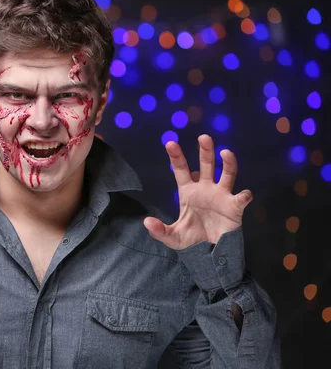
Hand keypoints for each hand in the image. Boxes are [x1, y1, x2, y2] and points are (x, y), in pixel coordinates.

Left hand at [143, 134, 252, 249]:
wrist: (210, 253)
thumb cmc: (191, 240)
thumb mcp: (172, 237)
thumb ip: (159, 230)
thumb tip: (146, 222)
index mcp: (188, 192)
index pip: (181, 170)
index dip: (176, 156)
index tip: (170, 143)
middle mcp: (205, 189)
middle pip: (206, 165)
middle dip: (205, 150)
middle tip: (203, 137)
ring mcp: (221, 196)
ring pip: (227, 174)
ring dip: (228, 163)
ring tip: (225, 152)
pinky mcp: (234, 207)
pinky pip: (241, 198)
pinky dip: (244, 195)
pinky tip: (244, 195)